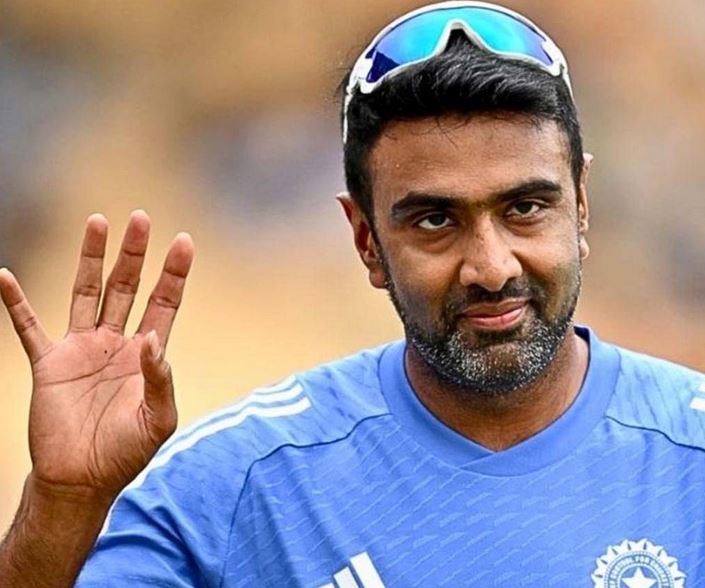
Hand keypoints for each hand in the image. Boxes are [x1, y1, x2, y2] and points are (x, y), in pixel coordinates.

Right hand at [0, 211, 193, 496]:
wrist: (82, 479)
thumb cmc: (126, 452)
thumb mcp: (157, 420)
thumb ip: (161, 380)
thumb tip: (153, 340)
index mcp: (146, 354)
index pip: (164, 303)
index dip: (174, 273)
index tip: (183, 240)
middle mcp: (115, 342)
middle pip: (126, 286)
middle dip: (133, 253)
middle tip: (139, 217)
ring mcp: (82, 349)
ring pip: (86, 292)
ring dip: (91, 258)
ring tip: (97, 221)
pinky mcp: (49, 363)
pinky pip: (28, 327)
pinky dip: (15, 304)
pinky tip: (4, 277)